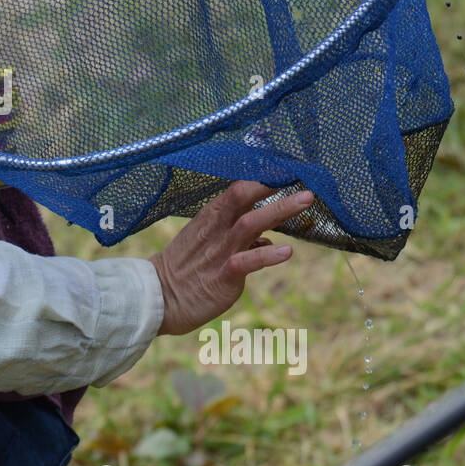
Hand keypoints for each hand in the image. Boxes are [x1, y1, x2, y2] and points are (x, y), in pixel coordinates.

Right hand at [151, 181, 314, 335]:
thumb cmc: (186, 268)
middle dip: (273, 184)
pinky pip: (246, 261)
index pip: (238, 188)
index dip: (263, 176)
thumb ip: (239, 237)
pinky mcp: (223, 276)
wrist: (158, 297)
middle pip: (244, 197)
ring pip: (250, 223)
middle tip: (302, 177)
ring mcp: (219, 251)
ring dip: (279, 210)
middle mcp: (216, 229)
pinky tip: (287, 251)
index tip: (288, 168)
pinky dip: (267, 254)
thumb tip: (267, 237)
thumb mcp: (208, 243)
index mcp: (211, 216)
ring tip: (306, 200)